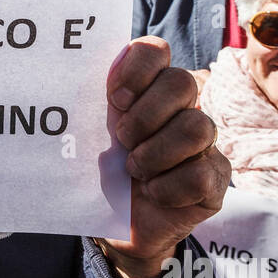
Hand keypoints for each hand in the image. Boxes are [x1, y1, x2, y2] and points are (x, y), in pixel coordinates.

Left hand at [98, 38, 230, 277]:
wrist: (114, 227)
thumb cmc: (101, 173)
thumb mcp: (90, 139)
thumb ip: (86, 106)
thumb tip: (62, 76)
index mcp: (147, 89)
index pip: (155, 50)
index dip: (138, 68)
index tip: (115, 99)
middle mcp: (181, 108)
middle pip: (182, 82)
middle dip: (146, 115)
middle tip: (121, 139)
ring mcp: (203, 143)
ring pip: (197, 127)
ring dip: (156, 153)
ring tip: (134, 170)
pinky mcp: (215, 179)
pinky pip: (203, 175)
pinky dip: (170, 188)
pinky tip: (154, 194)